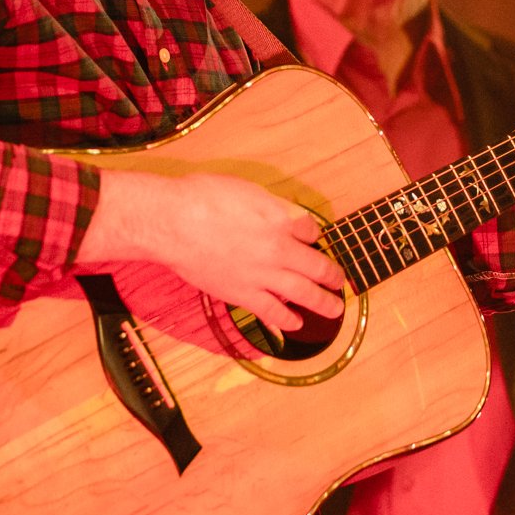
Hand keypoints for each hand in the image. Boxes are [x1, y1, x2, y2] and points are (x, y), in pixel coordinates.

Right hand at [78, 171, 344, 331]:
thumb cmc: (203, 197)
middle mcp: (278, 250)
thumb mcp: (247, 190)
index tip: (313, 240)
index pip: (311, 231)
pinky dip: (286, 319)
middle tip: (341, 282)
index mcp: (281, 220)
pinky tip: (295, 324)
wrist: (173, 222)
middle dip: (332, 276)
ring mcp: (262, 275)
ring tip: (334, 309)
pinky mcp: (242, 293)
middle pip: (316, 266)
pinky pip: (271, 311)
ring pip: (302, 293)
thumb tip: (284, 215)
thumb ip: (270, 206)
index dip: (314, 236)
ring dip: (322, 302)